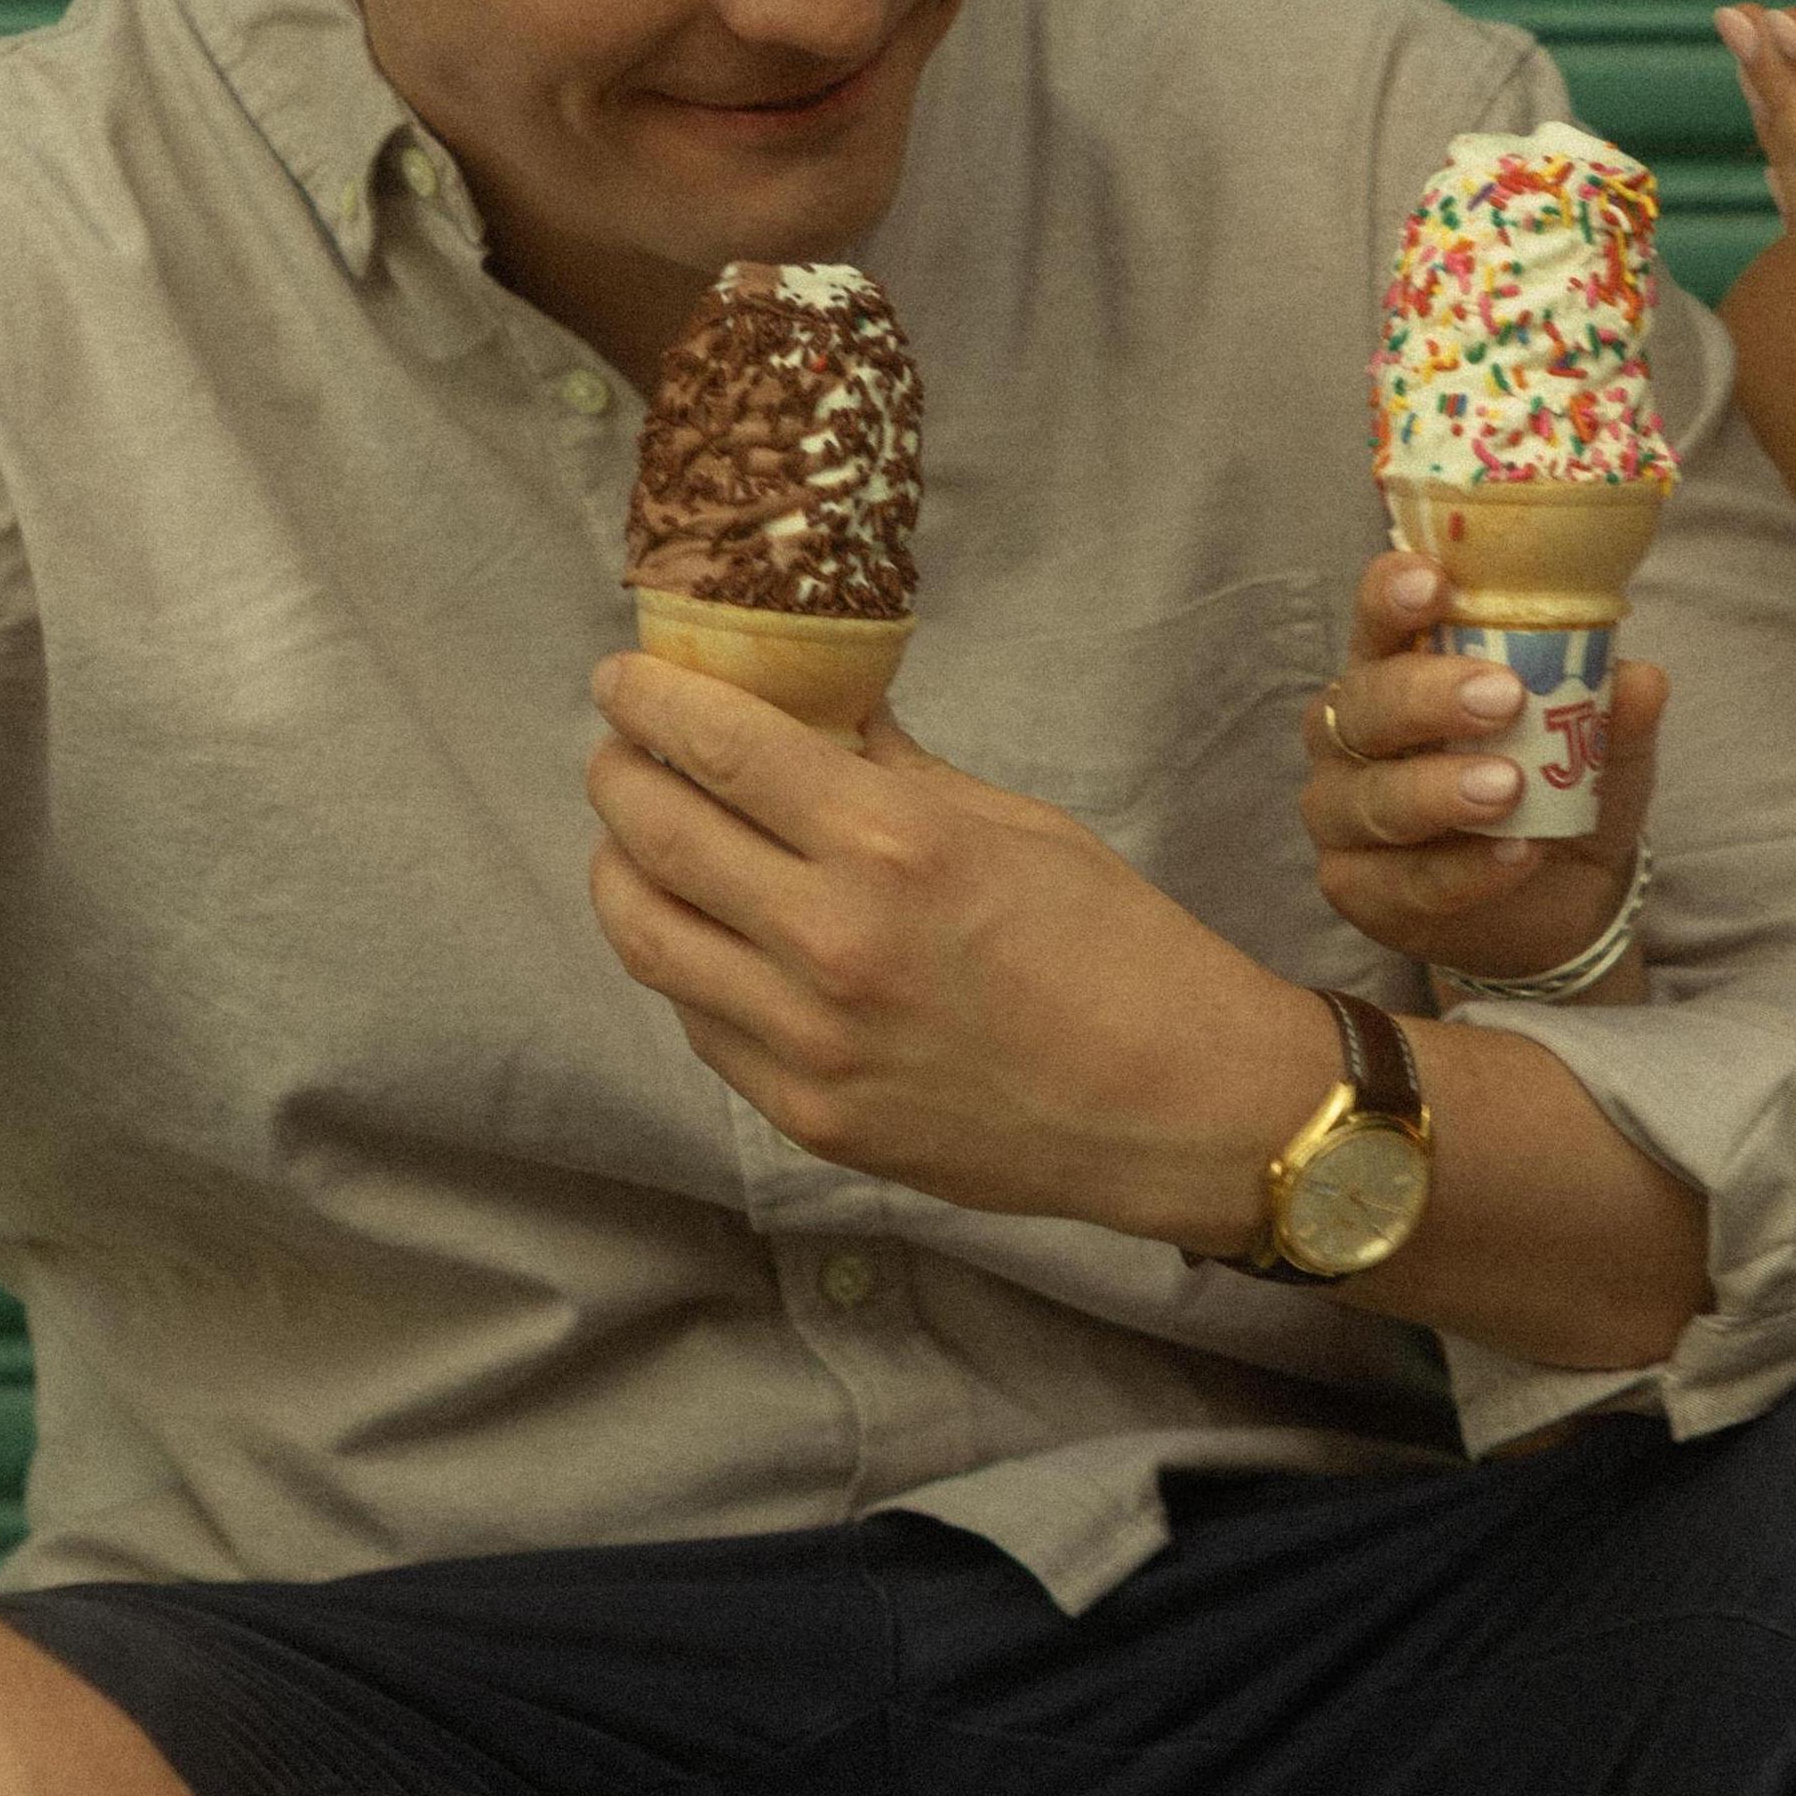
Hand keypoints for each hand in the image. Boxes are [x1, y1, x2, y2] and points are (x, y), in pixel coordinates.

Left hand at [585, 651, 1327, 1255]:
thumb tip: (817, 706)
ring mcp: (809, 1043)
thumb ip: (893, 768)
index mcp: (893, 845)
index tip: (621, 677)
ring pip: (648, 940)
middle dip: (617, 777)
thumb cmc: (1119, 949)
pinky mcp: (808, 1117)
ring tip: (633, 840)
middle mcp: (831, 942)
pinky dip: (683, 964)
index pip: (719, 749)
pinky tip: (702, 933)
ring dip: (620, 873)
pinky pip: (700, 1025)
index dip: (649, 701)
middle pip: (655, 838)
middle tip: (619, 751)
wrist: (1178, 1106)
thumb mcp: (1014, 823)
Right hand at [1300, 550, 1663, 994]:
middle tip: (1501, 698)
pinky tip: (1517, 855)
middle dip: (1428, 696)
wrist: (1558, 896)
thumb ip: (1614, 712)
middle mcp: (1354, 732)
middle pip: (1365, 702)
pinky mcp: (1356, 887)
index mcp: (1399, 666)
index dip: (1393, 594)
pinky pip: (1401, 878)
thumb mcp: (1602, 745)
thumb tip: (1639, 679)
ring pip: (1372, 796)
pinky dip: (1464, 869)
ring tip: (1509, 788)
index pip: (1378, 615)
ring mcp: (1343, 811)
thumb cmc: (1557, 787)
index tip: (1436, 584)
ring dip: (1440, 790)